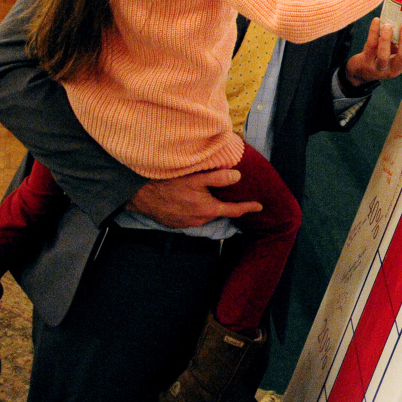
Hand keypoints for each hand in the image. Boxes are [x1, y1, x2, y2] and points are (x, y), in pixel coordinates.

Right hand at [125, 169, 261, 228]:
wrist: (142, 197)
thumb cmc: (169, 185)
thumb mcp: (196, 178)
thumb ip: (218, 178)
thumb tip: (237, 177)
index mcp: (207, 209)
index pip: (233, 210)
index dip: (248, 208)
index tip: (259, 207)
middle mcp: (199, 220)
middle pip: (219, 212)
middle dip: (226, 205)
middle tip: (231, 193)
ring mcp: (187, 224)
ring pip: (205, 214)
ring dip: (209, 206)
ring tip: (208, 193)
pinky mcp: (177, 224)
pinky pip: (193, 217)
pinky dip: (197, 209)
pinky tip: (191, 199)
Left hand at [345, 17, 401, 85]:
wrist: (362, 72)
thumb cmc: (381, 57)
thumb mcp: (394, 52)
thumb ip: (399, 40)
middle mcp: (395, 68)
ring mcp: (380, 68)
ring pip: (383, 55)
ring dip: (386, 39)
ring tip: (388, 26)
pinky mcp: (366, 63)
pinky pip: (370, 47)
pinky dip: (373, 32)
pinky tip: (376, 21)